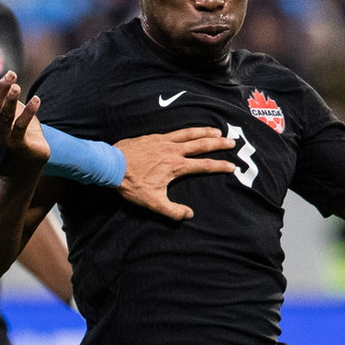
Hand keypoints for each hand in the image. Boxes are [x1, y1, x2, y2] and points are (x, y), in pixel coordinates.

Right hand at [0, 68, 49, 172]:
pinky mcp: (20, 144)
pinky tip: (36, 100)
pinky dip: (29, 112)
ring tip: (17, 87)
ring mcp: (5, 139)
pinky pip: (22, 127)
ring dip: (11, 101)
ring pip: (5, 118)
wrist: (29, 159)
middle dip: (1, 90)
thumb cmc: (16, 130)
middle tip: (11, 75)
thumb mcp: (5, 107)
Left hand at [112, 127, 236, 221]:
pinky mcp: (154, 137)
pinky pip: (175, 131)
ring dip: (205, 131)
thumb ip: (172, 210)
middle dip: (218, 143)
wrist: (112, 165)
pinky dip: (187, 129)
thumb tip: (189, 215)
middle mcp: (173, 151)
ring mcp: (163, 141)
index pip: (204, 165)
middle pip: (201, 144)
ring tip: (217, 130)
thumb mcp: (153, 203)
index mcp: (176, 166)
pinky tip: (189, 129)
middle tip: (232, 142)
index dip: (220, 166)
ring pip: (189, 133)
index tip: (232, 166)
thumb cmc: (132, 184)